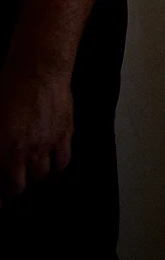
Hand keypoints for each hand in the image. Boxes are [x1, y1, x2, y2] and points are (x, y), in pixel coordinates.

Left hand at [0, 66, 73, 203]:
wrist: (37, 70)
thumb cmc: (10, 88)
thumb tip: (2, 155)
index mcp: (0, 150)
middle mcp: (22, 152)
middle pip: (18, 187)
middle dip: (13, 189)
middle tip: (12, 186)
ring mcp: (45, 145)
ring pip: (41, 176)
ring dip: (34, 176)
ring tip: (31, 172)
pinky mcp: (64, 135)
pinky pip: (63, 161)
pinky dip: (56, 165)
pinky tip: (51, 162)